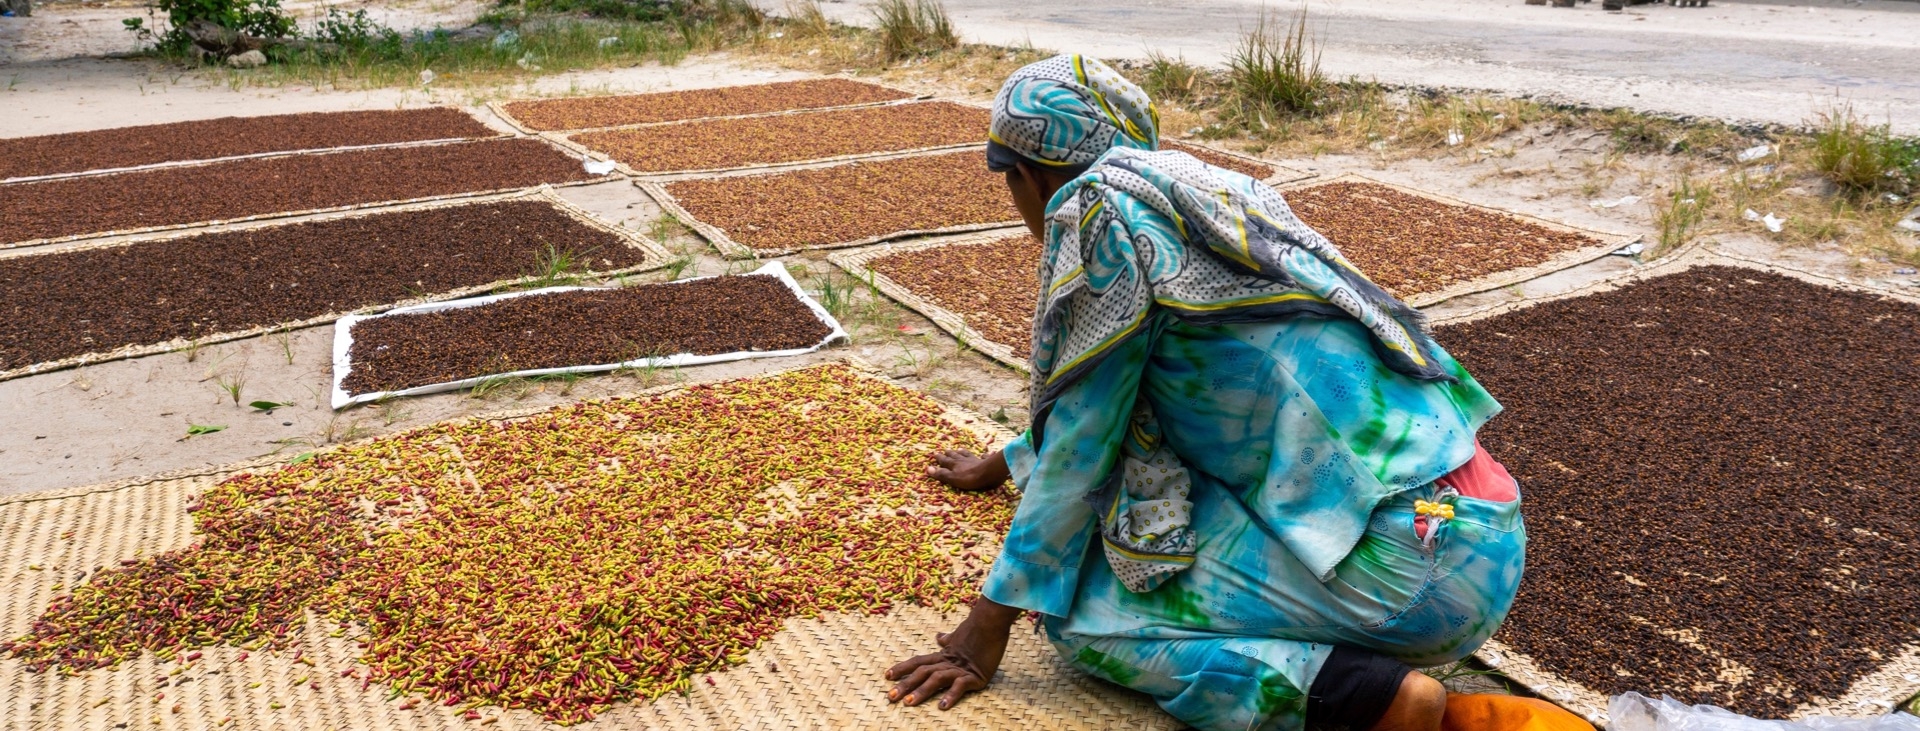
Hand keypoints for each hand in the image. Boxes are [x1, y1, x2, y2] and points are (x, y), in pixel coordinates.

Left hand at [885, 598, 1021, 709]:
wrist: (992, 621)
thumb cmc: (978, 628)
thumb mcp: (959, 635)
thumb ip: (948, 640)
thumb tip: (939, 637)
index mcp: (944, 654)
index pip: (918, 661)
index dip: (902, 668)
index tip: (887, 676)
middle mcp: (948, 662)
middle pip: (922, 673)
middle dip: (905, 685)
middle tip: (890, 696)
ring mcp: (960, 669)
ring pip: (936, 679)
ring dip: (921, 691)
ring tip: (909, 703)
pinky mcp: (975, 676)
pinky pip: (960, 686)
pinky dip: (951, 696)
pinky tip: (942, 706)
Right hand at [926, 449, 1010, 491]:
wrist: (989, 473)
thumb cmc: (970, 478)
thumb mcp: (953, 478)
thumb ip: (942, 474)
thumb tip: (928, 468)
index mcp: (955, 465)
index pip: (945, 461)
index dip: (940, 458)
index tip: (935, 454)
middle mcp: (964, 460)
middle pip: (955, 456)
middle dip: (950, 453)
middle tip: (946, 450)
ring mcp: (975, 460)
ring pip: (967, 454)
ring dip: (962, 452)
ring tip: (959, 449)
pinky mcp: (986, 462)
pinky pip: (983, 457)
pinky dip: (982, 455)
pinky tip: (983, 454)